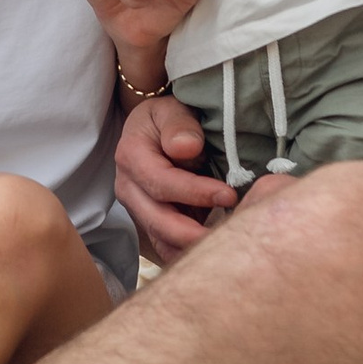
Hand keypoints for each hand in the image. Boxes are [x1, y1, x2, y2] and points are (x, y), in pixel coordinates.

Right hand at [114, 86, 231, 260]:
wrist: (157, 130)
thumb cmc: (168, 119)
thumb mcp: (172, 110)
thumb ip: (179, 125)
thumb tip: (186, 147)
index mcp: (131, 156)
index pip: (162, 183)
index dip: (195, 192)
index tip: (229, 195)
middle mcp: (129, 188)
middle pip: (159, 221)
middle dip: (194, 233)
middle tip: (233, 235)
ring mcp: (139, 210)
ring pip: (163, 241)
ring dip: (194, 248)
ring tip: (228, 246)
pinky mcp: (152, 224)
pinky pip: (168, 248)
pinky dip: (191, 253)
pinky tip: (217, 252)